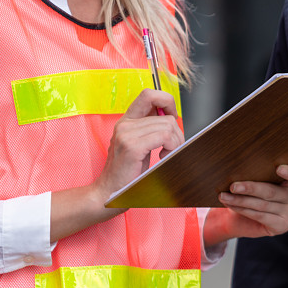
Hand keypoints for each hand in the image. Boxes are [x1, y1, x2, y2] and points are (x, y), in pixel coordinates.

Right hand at [50, 89, 180, 241]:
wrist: (109, 193)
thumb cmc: (128, 173)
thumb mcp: (140, 146)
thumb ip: (151, 129)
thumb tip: (172, 118)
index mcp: (127, 121)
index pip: (148, 94)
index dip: (166, 100)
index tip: (172, 117)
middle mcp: (125, 124)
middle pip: (166, 116)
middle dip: (177, 133)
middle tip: (171, 148)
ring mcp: (127, 134)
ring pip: (168, 126)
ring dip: (175, 143)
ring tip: (166, 154)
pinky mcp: (132, 146)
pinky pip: (164, 136)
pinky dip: (170, 147)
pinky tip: (163, 156)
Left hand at [203, 165, 287, 245]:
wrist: (241, 217)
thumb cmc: (249, 192)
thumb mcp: (255, 180)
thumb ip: (255, 174)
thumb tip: (238, 167)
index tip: (279, 168)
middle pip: (272, 192)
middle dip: (250, 188)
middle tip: (233, 186)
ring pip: (262, 205)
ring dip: (241, 200)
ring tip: (224, 196)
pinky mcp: (282, 226)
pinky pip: (260, 216)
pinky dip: (243, 210)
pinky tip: (231, 205)